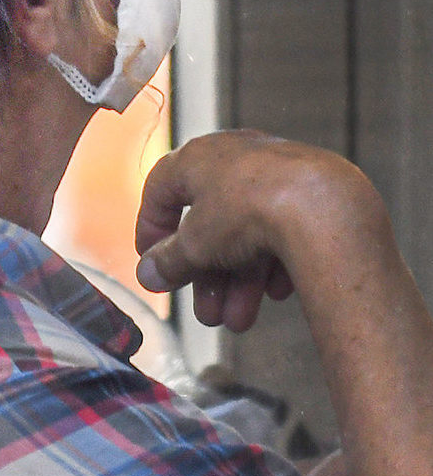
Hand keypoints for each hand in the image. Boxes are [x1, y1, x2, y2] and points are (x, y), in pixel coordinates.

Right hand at [134, 130, 381, 332]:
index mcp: (198, 157)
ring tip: (240, 319)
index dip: (152, 231)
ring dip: (240, 282)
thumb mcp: (194, 245)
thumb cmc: (251, 210)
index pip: (161, 193)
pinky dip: (276, 262)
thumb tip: (149, 274)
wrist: (325, 208)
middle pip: (211, 225)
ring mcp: (279, 173)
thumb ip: (167, 262)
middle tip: (207, 310)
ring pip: (249, 233)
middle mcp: (238, 158)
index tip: (154, 262)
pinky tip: (276, 293)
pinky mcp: (314, 191)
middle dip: (208, 277)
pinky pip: (285, 229)